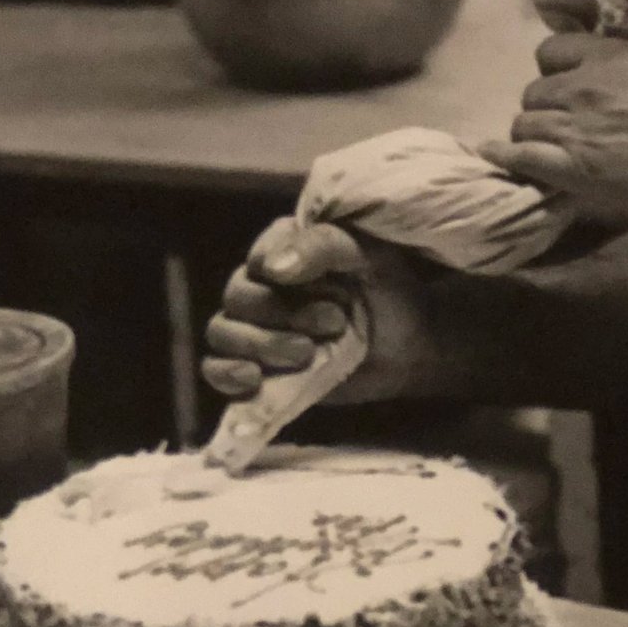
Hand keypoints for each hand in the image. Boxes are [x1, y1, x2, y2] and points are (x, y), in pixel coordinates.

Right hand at [202, 217, 442, 405]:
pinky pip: (215, 370)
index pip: (256, 259)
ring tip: (306, 354)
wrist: (411, 346)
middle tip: (334, 323)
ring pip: (223, 332)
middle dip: (280, 314)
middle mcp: (260, 285)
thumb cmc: (390, 291)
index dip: (283, 276)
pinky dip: (227, 375)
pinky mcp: (256, 368)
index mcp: (283, 247)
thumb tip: (272, 268)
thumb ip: (321, 247)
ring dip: (261, 345)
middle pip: (237, 298)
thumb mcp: (366, 255)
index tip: (333, 288)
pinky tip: (254, 379)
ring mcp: (254, 328)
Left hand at [481, 33, 627, 230]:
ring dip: (532, 135)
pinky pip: (518, 156)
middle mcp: (583, 85)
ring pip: (524, 123)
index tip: (565, 86)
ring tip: (547, 150)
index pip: (553, 51)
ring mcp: (572, 127)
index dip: (555, 71)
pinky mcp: (570, 167)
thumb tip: (624, 75)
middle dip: (545, 108)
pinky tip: (493, 157)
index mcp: (611, 55)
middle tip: (562, 126)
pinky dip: (504, 157)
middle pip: (535, 92)